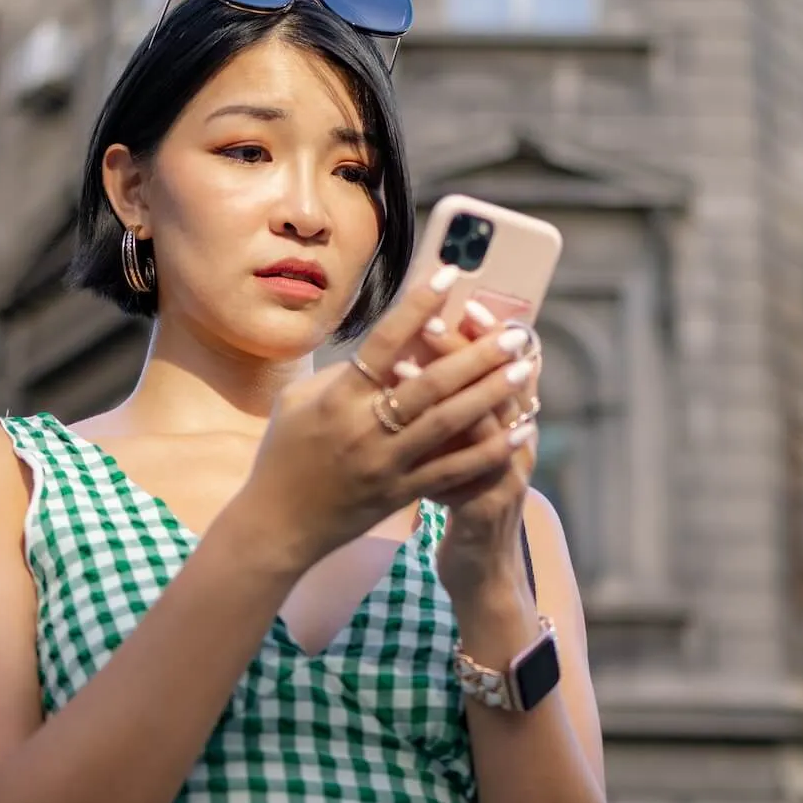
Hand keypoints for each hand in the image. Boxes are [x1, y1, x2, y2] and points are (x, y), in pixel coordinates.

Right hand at [235, 267, 539, 570]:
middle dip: (477, 354)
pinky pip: (453, 470)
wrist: (277, 525)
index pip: (385, 343)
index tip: (450, 276)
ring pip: (448, 422)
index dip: (418, 306)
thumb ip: (339, 374)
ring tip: (524, 368)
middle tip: (514, 332)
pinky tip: (519, 430)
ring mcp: (386, 463)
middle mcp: (364, 427)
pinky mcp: (401, 493)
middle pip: (430, 382)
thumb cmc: (283, 455)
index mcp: (337, 398)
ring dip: (490, 393)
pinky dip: (489, 449)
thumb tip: (386, 349)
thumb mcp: (295, 403)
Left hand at [420, 303, 542, 607]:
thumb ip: (455, 406)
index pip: (507, 363)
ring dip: (447, 394)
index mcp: (511, 421)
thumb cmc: (468, 499)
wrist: (482, 568)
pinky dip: (439, 449)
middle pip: (498, 383)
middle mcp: (517, 442)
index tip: (464, 301)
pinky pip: (467, 474)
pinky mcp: (486, 509)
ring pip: (488, 424)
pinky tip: (408, 435)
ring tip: (408, 365)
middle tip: (431, 319)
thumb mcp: (468, 448)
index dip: (488, 333)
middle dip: (465, 350)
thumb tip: (421, 353)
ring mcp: (506, 476)